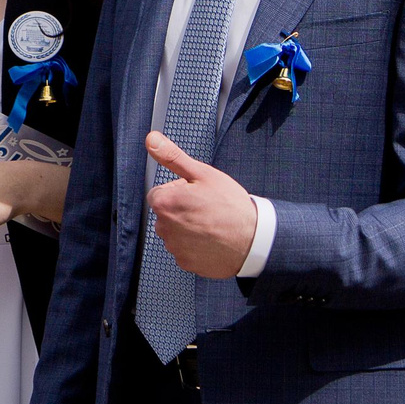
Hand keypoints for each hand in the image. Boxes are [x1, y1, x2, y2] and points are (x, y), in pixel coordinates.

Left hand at [142, 133, 258, 279]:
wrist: (253, 239)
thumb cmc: (230, 206)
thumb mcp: (203, 173)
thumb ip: (172, 157)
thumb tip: (151, 140)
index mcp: (165, 204)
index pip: (159, 194)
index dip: (178, 191)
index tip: (196, 193)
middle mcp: (164, 228)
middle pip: (166, 214)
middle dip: (181, 209)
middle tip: (207, 208)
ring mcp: (175, 248)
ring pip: (175, 232)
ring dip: (188, 228)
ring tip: (212, 223)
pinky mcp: (186, 263)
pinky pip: (185, 250)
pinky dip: (195, 245)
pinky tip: (212, 239)